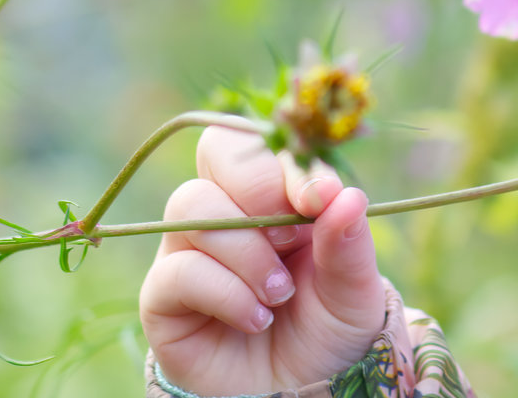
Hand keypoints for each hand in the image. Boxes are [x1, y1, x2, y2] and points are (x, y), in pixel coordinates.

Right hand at [140, 126, 386, 394]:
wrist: (301, 390)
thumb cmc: (328, 329)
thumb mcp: (355, 287)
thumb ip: (349, 242)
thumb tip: (347, 195)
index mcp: (279, 195)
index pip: (265, 143)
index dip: (289, 162)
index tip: (321, 197)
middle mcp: (228, 211)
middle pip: (217, 152)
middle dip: (259, 188)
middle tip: (292, 239)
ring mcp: (190, 249)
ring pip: (193, 206)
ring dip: (246, 251)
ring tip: (280, 294)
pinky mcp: (163, 296)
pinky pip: (177, 270)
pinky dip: (226, 293)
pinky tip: (257, 319)